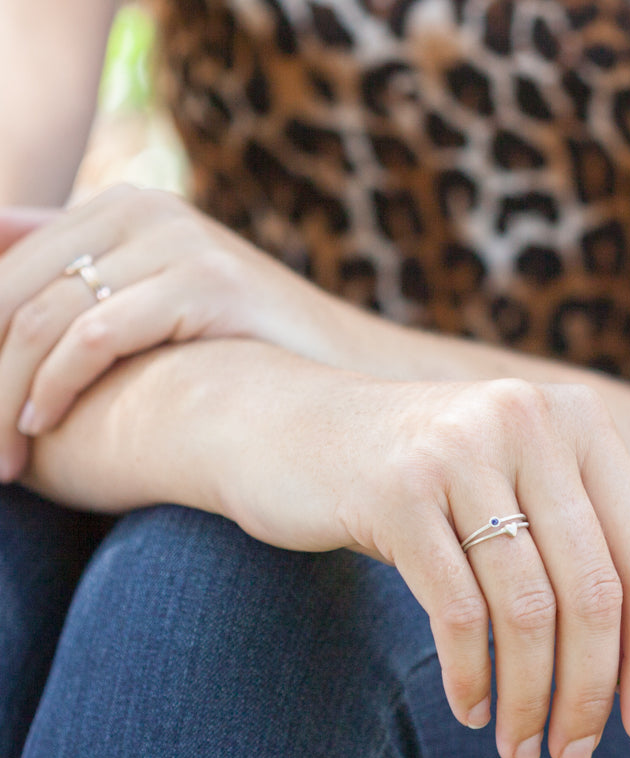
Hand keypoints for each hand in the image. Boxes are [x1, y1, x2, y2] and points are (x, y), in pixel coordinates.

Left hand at [0, 184, 336, 479]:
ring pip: (41, 315)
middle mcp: (139, 210)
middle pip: (10, 288)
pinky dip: (55, 384)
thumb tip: (9, 310)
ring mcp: (174, 241)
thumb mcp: (157, 314)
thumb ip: (88, 296)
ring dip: (2, 392)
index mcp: (119, 209)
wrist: (345, 372)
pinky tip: (39, 425)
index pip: (5, 262)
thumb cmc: (246, 357)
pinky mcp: (203, 282)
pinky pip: (96, 334)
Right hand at [218, 359, 629, 757]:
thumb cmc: (420, 478)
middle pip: (594, 592)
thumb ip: (576, 547)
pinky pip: (457, 612)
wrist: (291, 426)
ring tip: (523, 747)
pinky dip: (471, 677)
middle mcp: (529, 422)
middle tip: (577, 753)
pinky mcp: (397, 490)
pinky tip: (472, 709)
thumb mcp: (510, 485)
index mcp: (580, 422)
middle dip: (592, 691)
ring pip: (527, 611)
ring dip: (532, 698)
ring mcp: (462, 451)